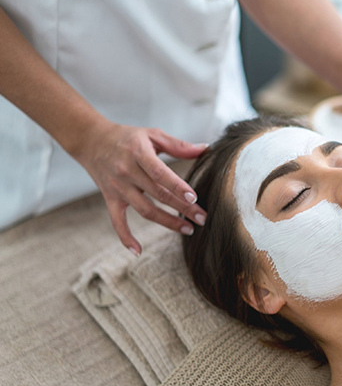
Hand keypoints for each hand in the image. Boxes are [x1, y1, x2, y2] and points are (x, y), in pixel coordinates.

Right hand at [73, 122, 208, 255]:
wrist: (91, 140)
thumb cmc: (127, 137)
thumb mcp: (152, 134)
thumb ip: (178, 145)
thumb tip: (206, 149)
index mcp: (139, 153)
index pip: (160, 173)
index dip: (177, 186)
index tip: (194, 198)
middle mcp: (127, 171)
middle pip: (158, 194)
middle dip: (182, 208)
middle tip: (202, 218)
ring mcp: (118, 187)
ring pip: (144, 210)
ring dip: (167, 222)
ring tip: (188, 229)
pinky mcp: (110, 199)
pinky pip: (117, 222)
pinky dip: (125, 237)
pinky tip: (138, 251)